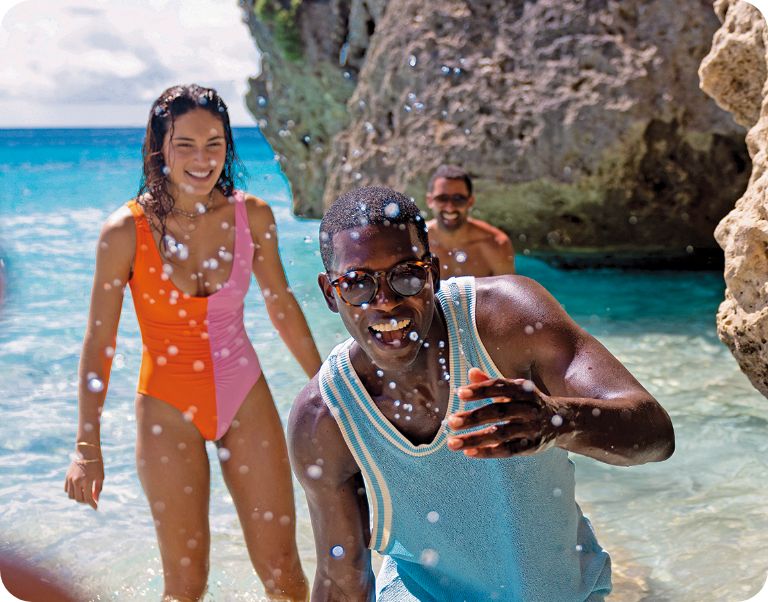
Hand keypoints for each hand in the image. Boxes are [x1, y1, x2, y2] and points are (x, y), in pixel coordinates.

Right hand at [64, 451, 103, 509]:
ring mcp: (70, 479)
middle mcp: (77, 481)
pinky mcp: (67, 477)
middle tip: (90, 500)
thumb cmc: (97, 464)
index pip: (88, 498)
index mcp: (87, 481)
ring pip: (71, 496)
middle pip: (79, 499)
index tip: (96, 507)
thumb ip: (98, 489)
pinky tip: (78, 490)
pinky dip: (72, 492)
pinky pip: (67, 490)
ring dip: (78, 498)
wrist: (87, 452)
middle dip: (85, 502)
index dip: (92, 504)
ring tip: (84, 495)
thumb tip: (95, 500)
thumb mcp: (100, 476)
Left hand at [446, 367, 564, 457]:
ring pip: (500, 434)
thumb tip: (471, 372)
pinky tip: (469, 453)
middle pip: (498, 412)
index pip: (499, 387)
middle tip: (451, 421)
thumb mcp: (514, 389)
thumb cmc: (527, 402)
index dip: (480, 389)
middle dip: (473, 417)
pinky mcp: (532, 446)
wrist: (562, 420)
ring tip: (452, 443)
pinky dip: (489, 452)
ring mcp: (531, 428)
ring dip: (475, 439)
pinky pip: (508, 450)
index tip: (459, 393)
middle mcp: (528, 408)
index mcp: (523, 389)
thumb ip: (491, 382)